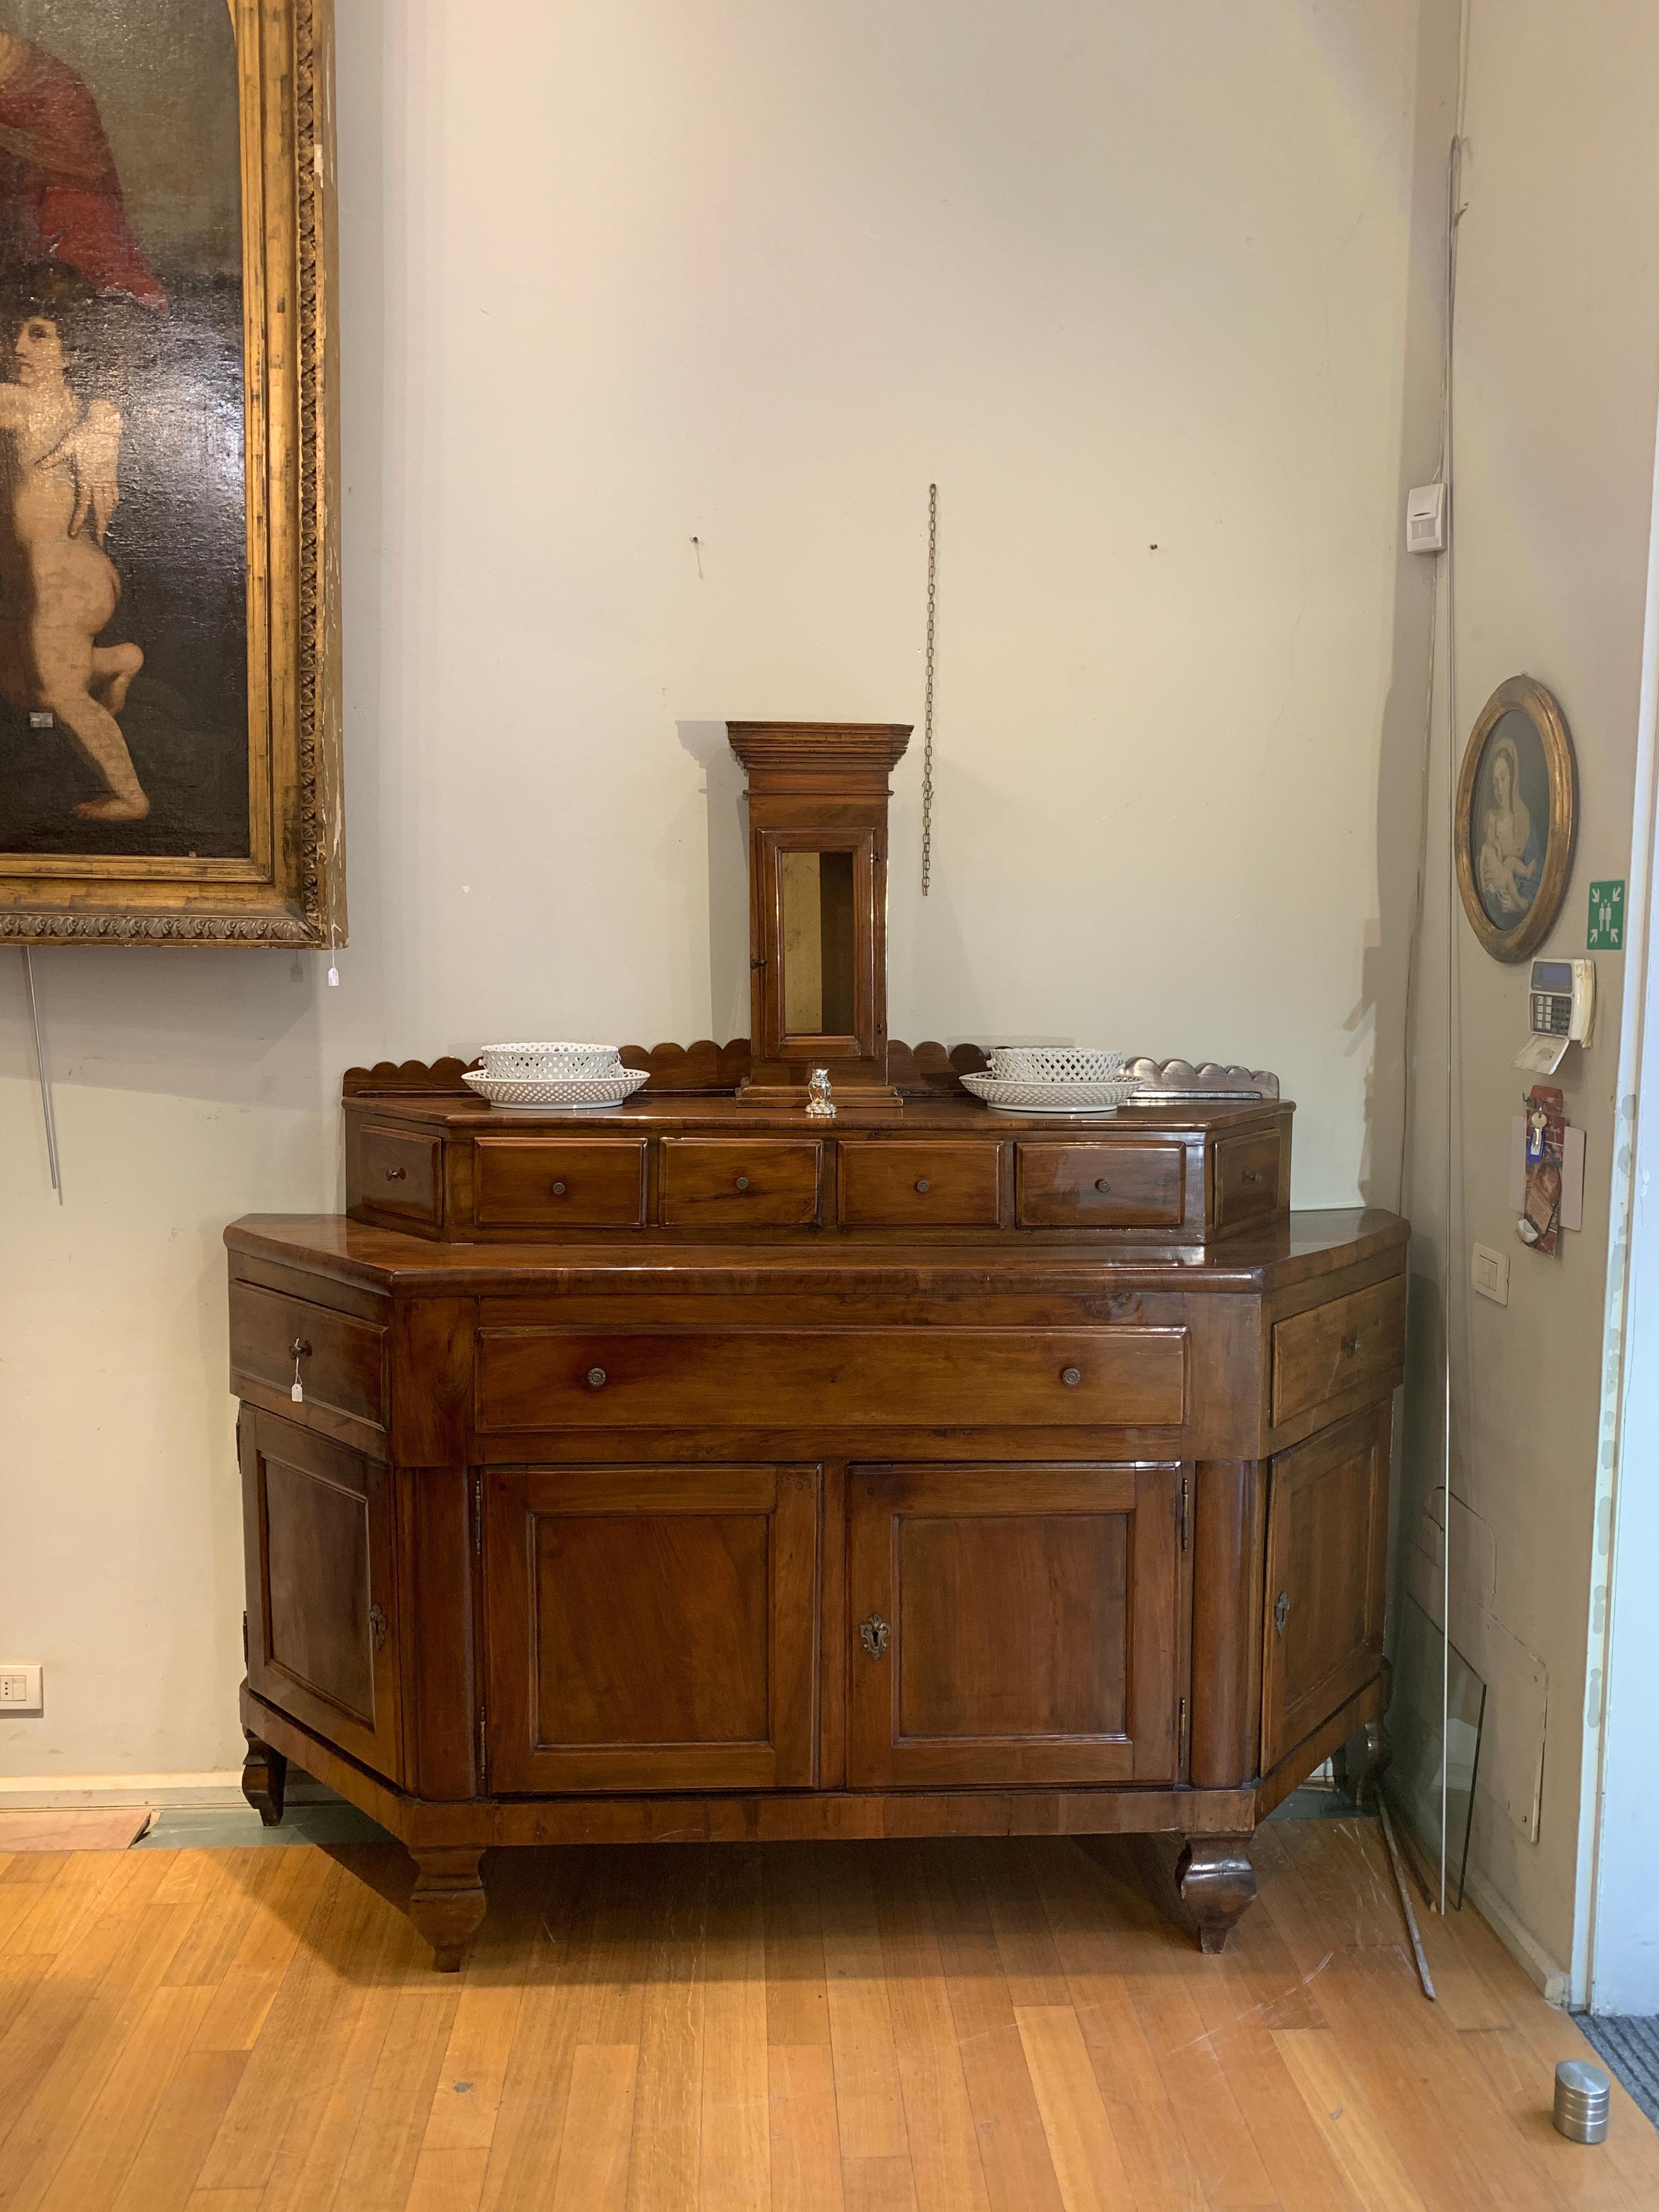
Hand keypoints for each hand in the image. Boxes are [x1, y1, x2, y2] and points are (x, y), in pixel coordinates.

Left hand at [43, 401, 122, 543]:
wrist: (105, 424)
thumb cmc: (85, 432)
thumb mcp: (67, 444)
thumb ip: (55, 457)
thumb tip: (37, 465)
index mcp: (88, 477)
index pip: (83, 504)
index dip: (79, 520)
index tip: (74, 533)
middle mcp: (100, 481)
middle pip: (101, 511)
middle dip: (100, 528)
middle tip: (100, 544)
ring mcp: (109, 479)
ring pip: (110, 505)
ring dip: (107, 520)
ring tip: (105, 532)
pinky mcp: (113, 475)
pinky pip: (115, 495)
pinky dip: (113, 506)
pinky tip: (112, 511)